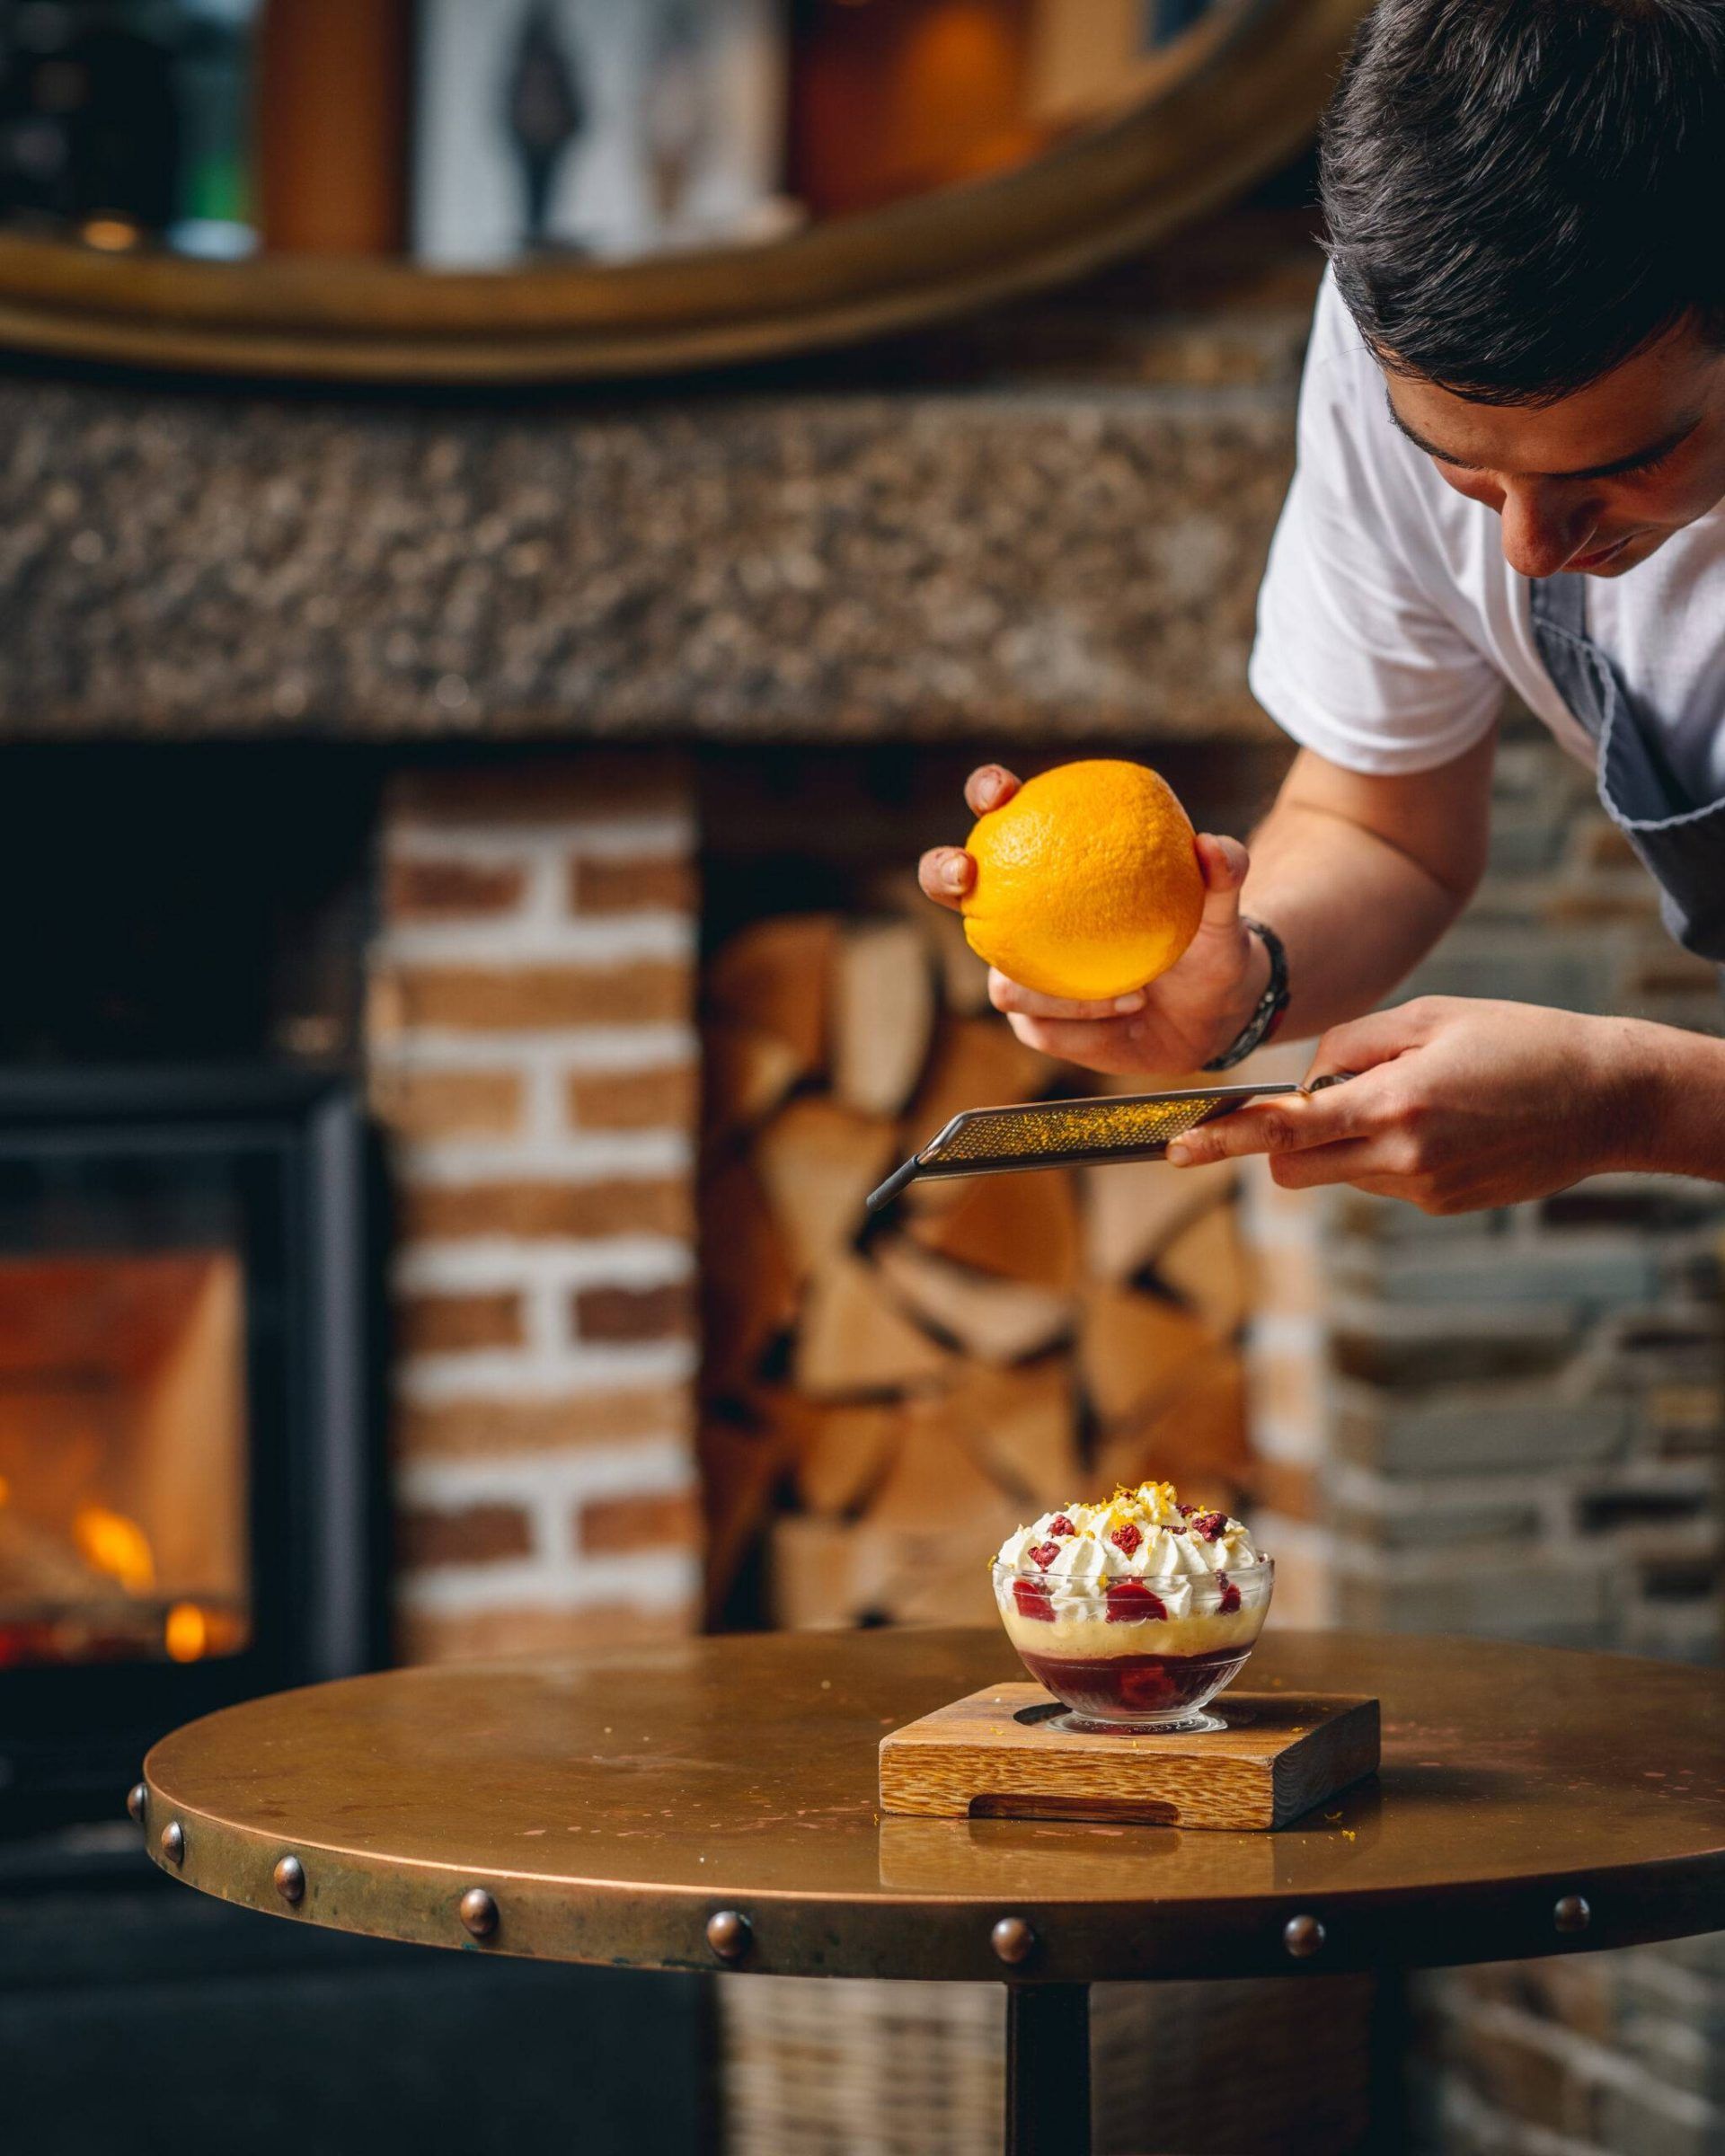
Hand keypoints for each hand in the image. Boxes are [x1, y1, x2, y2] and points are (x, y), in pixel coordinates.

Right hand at [917, 764, 1264, 1075]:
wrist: (1209, 1012)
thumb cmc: (1206, 945)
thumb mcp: (1223, 911)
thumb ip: (1224, 874)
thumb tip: (1212, 846)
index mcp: (1053, 865)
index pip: (1005, 816)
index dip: (988, 794)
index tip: (1001, 792)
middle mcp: (1021, 916)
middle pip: (951, 884)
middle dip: (941, 870)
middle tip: (966, 873)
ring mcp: (1019, 970)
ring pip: (1003, 981)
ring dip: (1063, 992)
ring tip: (1133, 990)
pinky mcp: (1033, 1022)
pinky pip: (1040, 1026)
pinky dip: (1085, 1022)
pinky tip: (1127, 1011)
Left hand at [1165, 996, 1638, 1212]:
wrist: (1607, 1098)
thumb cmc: (1518, 1040)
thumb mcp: (1428, 1016)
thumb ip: (1350, 1046)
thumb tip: (1304, 1083)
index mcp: (1394, 1103)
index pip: (1285, 1129)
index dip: (1224, 1139)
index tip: (1178, 1147)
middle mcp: (1402, 1158)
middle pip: (1294, 1169)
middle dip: (1279, 1144)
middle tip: (1310, 1103)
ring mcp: (1423, 1190)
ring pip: (1340, 1172)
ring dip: (1346, 1140)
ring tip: (1419, 1097)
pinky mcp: (1442, 1205)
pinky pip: (1383, 1180)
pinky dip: (1387, 1153)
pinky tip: (1445, 1123)